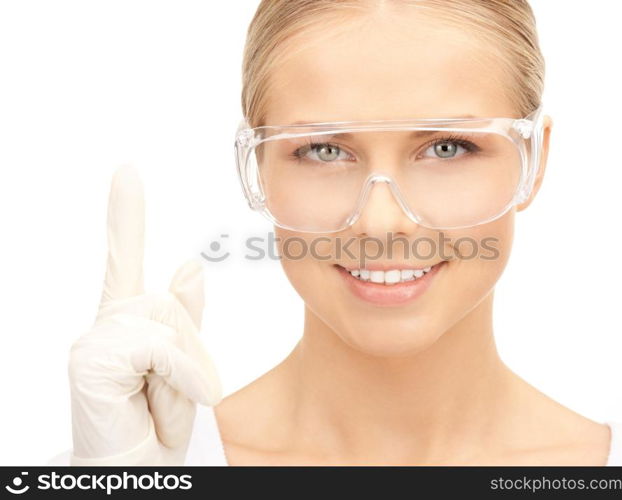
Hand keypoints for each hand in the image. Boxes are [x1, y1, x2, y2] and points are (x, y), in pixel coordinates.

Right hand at [68, 166, 221, 464]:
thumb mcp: (185, 365)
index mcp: (127, 321)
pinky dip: (178, 373)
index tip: (129, 172)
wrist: (141, 466)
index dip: (126, 213)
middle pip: (170, 302)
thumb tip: (187, 265)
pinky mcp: (91, 358)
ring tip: (161, 398)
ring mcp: (94, 340)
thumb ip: (185, 316)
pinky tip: (164, 398)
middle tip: (173, 388)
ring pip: (165, 322)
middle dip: (188, 346)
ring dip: (182, 366)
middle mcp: (105, 325)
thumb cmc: (158, 419)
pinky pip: (158, 345)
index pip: (125, 257)